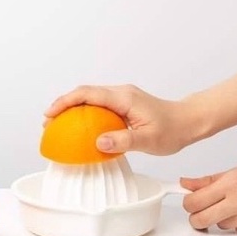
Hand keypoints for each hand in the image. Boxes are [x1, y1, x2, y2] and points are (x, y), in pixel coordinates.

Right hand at [45, 84, 197, 154]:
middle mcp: (120, 93)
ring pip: (89, 98)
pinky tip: (80, 128)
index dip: (66, 102)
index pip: (88, 94)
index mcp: (124, 97)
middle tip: (49, 123)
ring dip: (72, 109)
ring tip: (59, 126)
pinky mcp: (122, 104)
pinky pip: (98, 105)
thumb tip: (98, 142)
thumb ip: (124, 140)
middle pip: (84, 93)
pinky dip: (83, 113)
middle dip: (63, 105)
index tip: (50, 114)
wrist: (188, 121)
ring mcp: (121, 97)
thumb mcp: (149, 139)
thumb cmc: (173, 130)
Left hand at [181, 158, 236, 235]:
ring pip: (221, 226)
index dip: (188, 203)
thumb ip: (207, 181)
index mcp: (231, 184)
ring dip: (222, 218)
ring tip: (235, 205)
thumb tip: (185, 184)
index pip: (195, 201)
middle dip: (196, 217)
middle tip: (200, 212)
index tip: (189, 202)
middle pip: (202, 220)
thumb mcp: (234, 171)